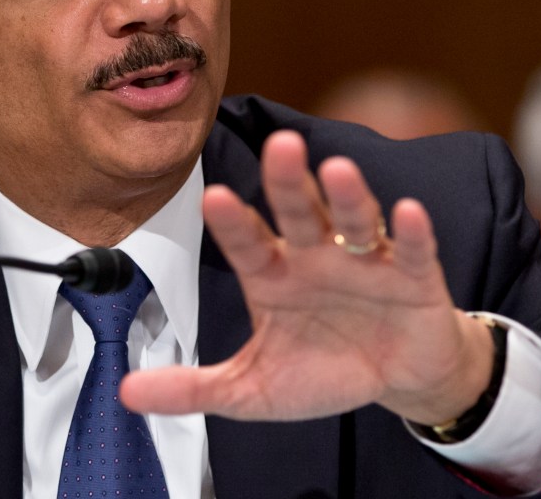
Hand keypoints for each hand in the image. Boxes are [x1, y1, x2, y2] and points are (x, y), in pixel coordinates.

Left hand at [121, 130, 494, 425]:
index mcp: (273, 275)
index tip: (214, 198)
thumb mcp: (253, 388)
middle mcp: (315, 256)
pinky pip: (412, 250)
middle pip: (298, 212)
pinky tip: (407, 212)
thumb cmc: (323, 369)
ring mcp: (365, 261)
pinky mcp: (414, 275)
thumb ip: (195, 387)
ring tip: (336, 170)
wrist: (396, 377)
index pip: (248, 242)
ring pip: (353, 220)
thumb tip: (126, 393)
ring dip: (347, 195)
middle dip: (288, 182)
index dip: (234, 222)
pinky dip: (411, 232)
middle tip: (279, 147)